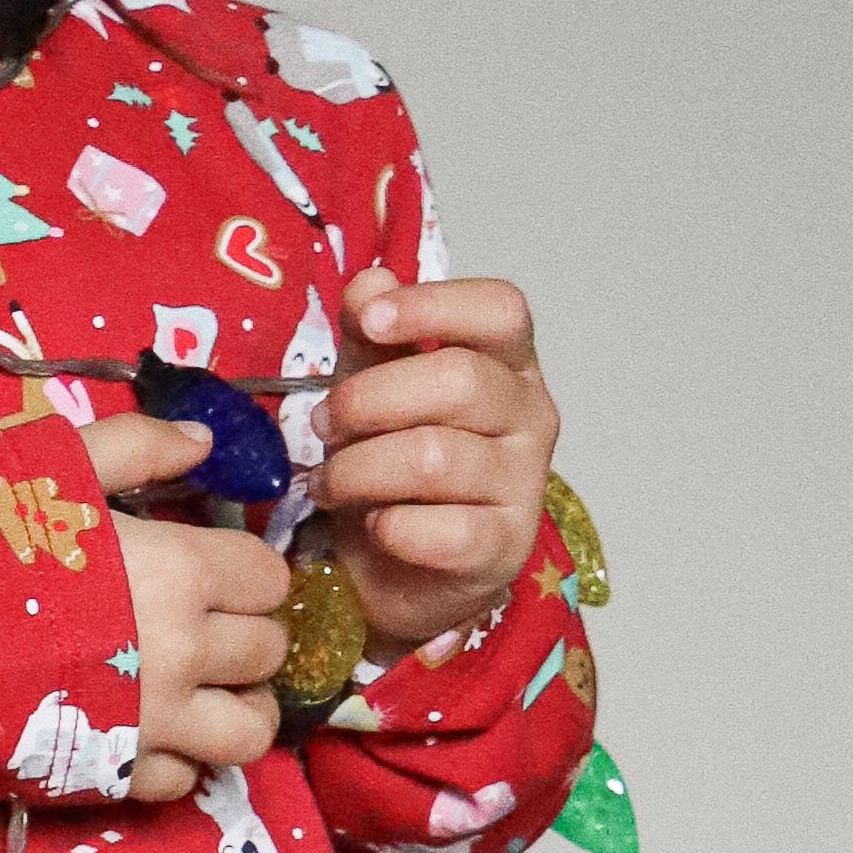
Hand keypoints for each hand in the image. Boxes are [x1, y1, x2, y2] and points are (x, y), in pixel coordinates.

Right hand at [85, 411, 289, 800]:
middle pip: (267, 652)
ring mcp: (153, 723)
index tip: (208, 565)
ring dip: (238, 707)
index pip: (268, 578)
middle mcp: (185, 654)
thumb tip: (206, 442)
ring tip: (205, 690)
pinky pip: (181, 780)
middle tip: (202, 621)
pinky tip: (142, 728)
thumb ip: (136, 446)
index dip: (243, 567)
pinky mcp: (112, 774)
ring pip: (250, 732)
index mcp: (179, 573)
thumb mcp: (45, 460)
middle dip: (245, 632)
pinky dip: (174, 757)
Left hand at [314, 273, 559, 653]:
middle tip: (323, 426)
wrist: (396, 570)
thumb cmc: (391, 467)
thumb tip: (370, 282)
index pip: (501, 310)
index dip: (434, 306)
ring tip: (329, 483)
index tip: (371, 321)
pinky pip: (445, 530)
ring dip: (359, 470)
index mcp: (505, 364)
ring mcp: (524, 484)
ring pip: (436, 456)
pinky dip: (392, 528)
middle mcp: (529, 416)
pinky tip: (375, 526)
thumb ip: (371, 335)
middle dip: (368, 400)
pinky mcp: (505, 548)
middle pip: (460, 380)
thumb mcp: (370, 387)